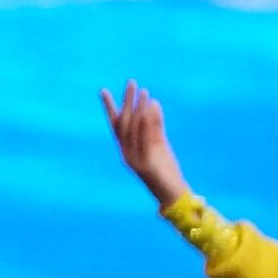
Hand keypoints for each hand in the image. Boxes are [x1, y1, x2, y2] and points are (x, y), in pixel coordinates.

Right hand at [99, 82, 191, 210]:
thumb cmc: (166, 169)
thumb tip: (152, 102)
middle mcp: (126, 153)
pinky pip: (144, 140)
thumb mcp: (160, 143)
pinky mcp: (145, 165)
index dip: (110, 108)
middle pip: (124, 123)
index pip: (116, 125)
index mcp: (126, 149)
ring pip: (133, 130)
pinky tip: (149, 110)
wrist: (173, 194)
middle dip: (128, 102)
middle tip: (132, 83)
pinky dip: (146, 124)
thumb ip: (155, 125)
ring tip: (145, 92)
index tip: (104, 91)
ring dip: (139, 108)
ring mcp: (134, 160)